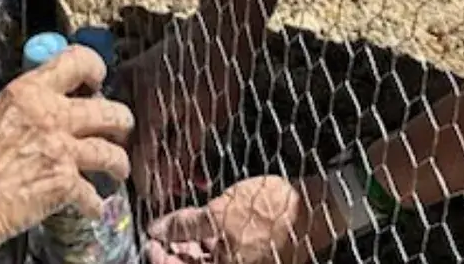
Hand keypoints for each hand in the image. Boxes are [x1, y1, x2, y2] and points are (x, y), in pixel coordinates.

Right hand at [0, 44, 133, 263]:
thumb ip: (9, 110)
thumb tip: (17, 108)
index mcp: (26, 94)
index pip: (76, 62)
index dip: (95, 68)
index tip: (98, 78)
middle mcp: (49, 116)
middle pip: (108, 110)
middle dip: (120, 121)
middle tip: (119, 128)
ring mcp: (60, 150)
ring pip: (112, 152)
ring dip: (118, 163)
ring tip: (117, 169)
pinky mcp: (65, 184)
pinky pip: (95, 195)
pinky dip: (95, 204)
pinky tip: (93, 206)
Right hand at [129, 20, 239, 207]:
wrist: (222, 26)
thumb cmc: (220, 72)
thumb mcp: (208, 119)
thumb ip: (183, 153)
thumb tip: (165, 185)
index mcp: (147, 108)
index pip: (139, 160)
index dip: (152, 185)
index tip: (164, 200)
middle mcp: (130, 93)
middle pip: (133, 144)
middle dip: (156, 169)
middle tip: (181, 185)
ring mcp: (130, 78)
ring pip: (134, 126)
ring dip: (156, 149)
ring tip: (184, 166)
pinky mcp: (136, 69)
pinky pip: (133, 105)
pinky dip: (151, 125)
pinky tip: (171, 137)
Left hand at [144, 175, 334, 263]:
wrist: (314, 207)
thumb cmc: (270, 210)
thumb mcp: (220, 212)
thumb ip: (185, 224)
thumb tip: (155, 230)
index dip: (161, 259)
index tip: (149, 244)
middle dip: (175, 252)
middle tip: (160, 234)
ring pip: (210, 261)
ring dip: (190, 247)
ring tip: (177, 227)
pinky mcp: (256, 256)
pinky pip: (225, 255)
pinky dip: (209, 244)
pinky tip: (200, 226)